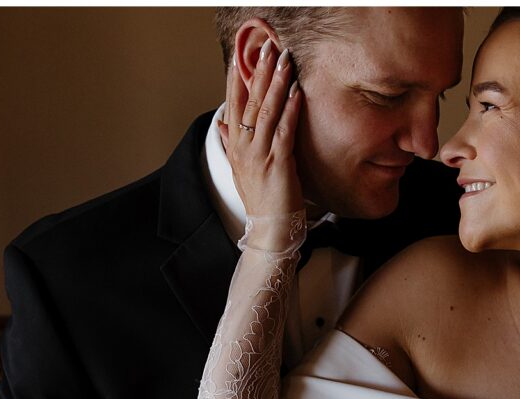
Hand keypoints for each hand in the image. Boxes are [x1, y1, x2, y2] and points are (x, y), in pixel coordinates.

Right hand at [221, 38, 303, 217]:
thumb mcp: (242, 170)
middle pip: (250, 101)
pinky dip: (290, 109)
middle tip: (268, 47)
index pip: (233, 105)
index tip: (242, 56)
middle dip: (259, 72)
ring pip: (266, 111)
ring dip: (276, 83)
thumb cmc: (261, 199)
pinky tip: (296, 92)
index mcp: (235, 146)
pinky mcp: (278, 163)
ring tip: (284, 61)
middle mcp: (243, 147)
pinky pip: (283, 130)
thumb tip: (223, 124)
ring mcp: (259, 154)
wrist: (270, 229)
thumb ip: (232, 144)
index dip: (237, 79)